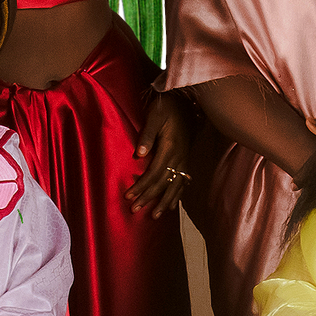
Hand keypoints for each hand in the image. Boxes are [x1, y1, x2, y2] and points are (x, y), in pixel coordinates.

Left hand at [123, 92, 191, 216]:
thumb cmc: (166, 106)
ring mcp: (185, 159)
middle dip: (149, 197)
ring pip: (175, 185)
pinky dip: (177, 194)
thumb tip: (139, 154)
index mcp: (171, 147)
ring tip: (155, 216)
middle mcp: (179, 156)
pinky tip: (172, 205)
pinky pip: (183, 181)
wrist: (185, 100)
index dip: (142, 186)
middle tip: (135, 209)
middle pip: (163, 182)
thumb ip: (148, 135)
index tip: (129, 196)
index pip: (154, 173)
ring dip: (164, 201)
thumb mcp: (154, 115)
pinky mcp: (186, 158)